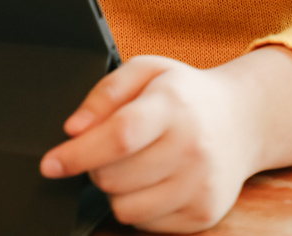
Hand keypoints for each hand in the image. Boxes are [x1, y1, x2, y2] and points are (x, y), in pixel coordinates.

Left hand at [40, 55, 256, 231]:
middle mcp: (191, 147)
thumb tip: (73, 128)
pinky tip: (152, 180)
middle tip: (106, 149)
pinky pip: (147, 224)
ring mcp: (200, 185)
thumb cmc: (184, 93)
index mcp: (173, 105)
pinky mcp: (204, 213)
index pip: (119, 136)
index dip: (78, 153)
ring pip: (126, 207)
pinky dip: (137, 205)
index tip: (50, 163)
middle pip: (116, 176)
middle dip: (94, 167)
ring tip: (132, 164)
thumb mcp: (146, 69)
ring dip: (115, 189)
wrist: (241, 120)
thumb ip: (106, 92)